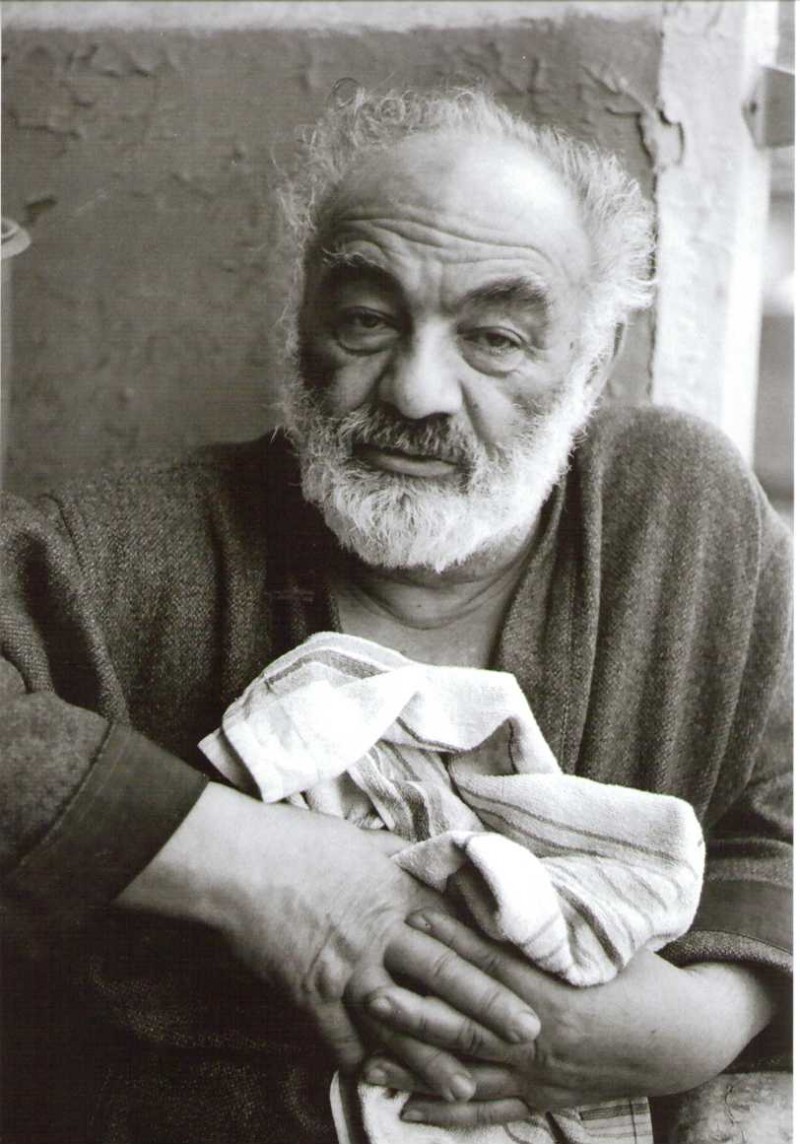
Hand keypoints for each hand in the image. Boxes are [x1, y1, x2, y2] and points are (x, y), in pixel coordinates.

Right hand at [115, 786, 541, 1099]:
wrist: (238, 862)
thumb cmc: (296, 841)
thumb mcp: (358, 839)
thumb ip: (394, 855)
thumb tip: (418, 856)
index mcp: (396, 893)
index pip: (456, 929)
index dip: (494, 953)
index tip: (526, 970)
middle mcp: (379, 935)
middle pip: (444, 977)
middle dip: (489, 1008)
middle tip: (528, 1033)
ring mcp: (346, 969)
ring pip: (400, 1022)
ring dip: (433, 1058)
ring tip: (468, 1085)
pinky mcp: (310, 993)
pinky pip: (340, 1037)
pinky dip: (359, 1062)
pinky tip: (379, 1083)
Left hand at [362, 911, 776, 1126]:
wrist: (685, 1040)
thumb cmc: (644, 980)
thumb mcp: (605, 945)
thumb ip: (553, 927)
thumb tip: (506, 889)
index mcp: (559, 995)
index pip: (495, 964)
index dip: (454, 941)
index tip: (414, 917)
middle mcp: (543, 1040)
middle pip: (470, 1026)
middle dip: (418, 1012)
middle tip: (371, 993)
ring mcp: (541, 1077)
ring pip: (470, 1076)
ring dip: (418, 1068)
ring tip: (368, 1059)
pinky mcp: (544, 1100)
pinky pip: (490, 1112)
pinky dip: (449, 1116)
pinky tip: (407, 1111)